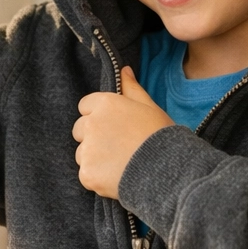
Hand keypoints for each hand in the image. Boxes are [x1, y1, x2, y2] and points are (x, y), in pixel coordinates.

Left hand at [72, 66, 174, 198]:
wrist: (166, 170)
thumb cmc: (161, 136)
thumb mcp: (149, 107)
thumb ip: (132, 88)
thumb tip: (124, 70)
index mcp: (105, 104)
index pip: (85, 106)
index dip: (98, 116)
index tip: (112, 126)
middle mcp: (91, 124)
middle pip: (80, 130)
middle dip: (93, 137)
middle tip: (117, 147)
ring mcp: (87, 150)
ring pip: (82, 153)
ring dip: (94, 159)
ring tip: (120, 164)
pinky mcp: (87, 173)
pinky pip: (86, 175)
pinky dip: (98, 178)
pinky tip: (117, 177)